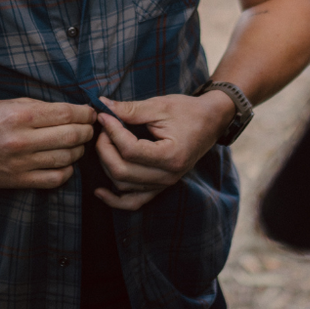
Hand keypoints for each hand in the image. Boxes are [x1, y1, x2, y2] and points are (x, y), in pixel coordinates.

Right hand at [0, 98, 94, 188]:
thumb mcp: (10, 102)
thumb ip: (40, 106)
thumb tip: (71, 110)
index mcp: (20, 115)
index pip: (66, 114)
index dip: (84, 113)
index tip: (90, 112)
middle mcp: (22, 140)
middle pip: (71, 136)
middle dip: (86, 131)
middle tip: (89, 128)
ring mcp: (21, 163)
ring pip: (66, 158)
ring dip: (79, 150)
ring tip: (77, 144)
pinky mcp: (18, 180)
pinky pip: (54, 178)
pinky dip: (67, 170)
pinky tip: (66, 162)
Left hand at [91, 92, 235, 210]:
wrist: (210, 121)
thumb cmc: (188, 111)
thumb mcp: (160, 106)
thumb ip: (131, 109)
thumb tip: (103, 106)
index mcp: (171, 156)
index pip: (130, 150)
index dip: (111, 132)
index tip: (104, 115)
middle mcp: (168, 176)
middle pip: (122, 171)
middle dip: (104, 148)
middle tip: (103, 128)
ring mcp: (164, 184)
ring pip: (122, 185)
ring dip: (106, 164)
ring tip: (105, 142)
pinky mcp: (160, 187)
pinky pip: (133, 202)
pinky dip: (114, 200)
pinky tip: (99, 191)